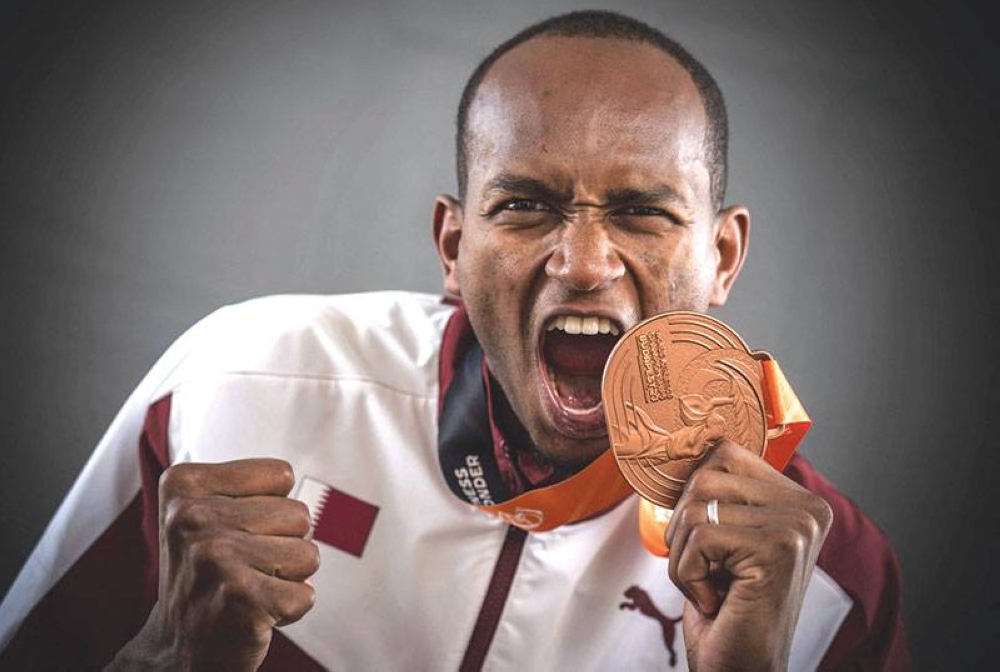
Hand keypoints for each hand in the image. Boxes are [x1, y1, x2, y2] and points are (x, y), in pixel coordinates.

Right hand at [110, 459, 319, 670]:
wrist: (177, 646)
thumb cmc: (206, 573)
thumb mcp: (204, 510)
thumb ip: (250, 485)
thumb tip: (307, 486)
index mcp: (185, 484)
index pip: (281, 475)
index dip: (271, 507)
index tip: (237, 530)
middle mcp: (193, 518)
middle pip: (299, 514)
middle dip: (284, 544)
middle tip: (244, 566)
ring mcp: (216, 558)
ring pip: (308, 554)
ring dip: (288, 577)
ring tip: (250, 587)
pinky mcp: (241, 599)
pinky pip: (306, 595)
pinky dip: (290, 609)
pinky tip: (254, 611)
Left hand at [665, 441, 832, 670]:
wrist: (739, 670)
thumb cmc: (725, 609)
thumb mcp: (723, 539)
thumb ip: (718, 492)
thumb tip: (682, 443)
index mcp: (799, 500)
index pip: (723, 452)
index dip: (693, 497)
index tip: (710, 544)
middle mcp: (808, 509)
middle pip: (704, 477)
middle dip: (684, 530)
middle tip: (711, 573)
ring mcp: (796, 528)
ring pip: (695, 507)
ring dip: (684, 557)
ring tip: (714, 587)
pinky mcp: (777, 550)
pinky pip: (697, 539)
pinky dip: (688, 576)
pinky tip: (717, 601)